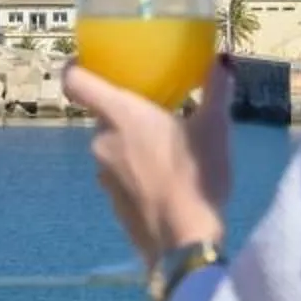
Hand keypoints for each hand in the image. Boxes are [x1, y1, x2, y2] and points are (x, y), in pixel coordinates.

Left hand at [62, 58, 232, 265]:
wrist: (185, 241)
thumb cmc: (196, 174)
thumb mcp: (214, 128)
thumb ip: (217, 90)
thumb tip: (224, 59)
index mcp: (120, 115)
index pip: (76, 81)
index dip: (76, 65)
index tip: (87, 59)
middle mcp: (102, 141)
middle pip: (102, 115)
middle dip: (124, 111)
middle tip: (155, 109)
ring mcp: (103, 175)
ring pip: (111, 147)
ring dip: (131, 143)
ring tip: (165, 148)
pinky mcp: (112, 203)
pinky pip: (119, 175)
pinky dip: (135, 172)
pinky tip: (163, 180)